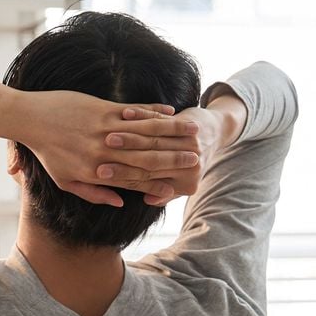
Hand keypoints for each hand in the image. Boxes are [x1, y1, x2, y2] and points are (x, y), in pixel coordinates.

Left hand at [12, 91, 200, 206]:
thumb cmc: (47, 152)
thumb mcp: (65, 180)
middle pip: (146, 158)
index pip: (134, 181)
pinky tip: (171, 112)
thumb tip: (121, 202)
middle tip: (197, 159)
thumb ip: (94, 193)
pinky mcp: (104, 109)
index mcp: (95, 172)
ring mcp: (105, 129)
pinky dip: (154, 112)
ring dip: (172, 132)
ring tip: (193, 132)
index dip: (159, 183)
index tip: (178, 184)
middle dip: (174, 159)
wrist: (32, 119)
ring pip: (146, 133)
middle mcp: (103, 153)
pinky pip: (135, 112)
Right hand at [95, 105, 226, 205]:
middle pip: (148, 160)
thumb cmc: (190, 163)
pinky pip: (162, 122)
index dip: (122, 176)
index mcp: (188, 183)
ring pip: (154, 140)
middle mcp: (191, 166)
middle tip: (101, 153)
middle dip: (122, 155)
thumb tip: (148, 201)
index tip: (99, 172)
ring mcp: (192, 144)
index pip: (145, 180)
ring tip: (108, 135)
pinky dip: (143, 116)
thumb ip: (164, 196)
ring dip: (129, 136)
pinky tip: (125, 114)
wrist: (216, 134)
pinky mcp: (189, 126)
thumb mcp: (185, 184)